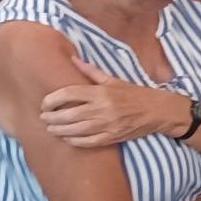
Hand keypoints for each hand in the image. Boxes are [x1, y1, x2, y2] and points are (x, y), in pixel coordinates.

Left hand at [39, 57, 188, 147]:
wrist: (157, 111)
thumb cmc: (134, 94)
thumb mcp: (113, 80)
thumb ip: (91, 71)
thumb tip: (73, 59)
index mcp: (101, 92)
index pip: (69, 94)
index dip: (52, 99)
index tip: (45, 103)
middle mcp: (102, 108)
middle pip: (68, 114)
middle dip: (51, 117)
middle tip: (43, 117)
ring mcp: (107, 124)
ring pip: (75, 130)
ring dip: (58, 130)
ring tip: (50, 128)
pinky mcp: (112, 137)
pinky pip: (87, 142)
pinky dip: (73, 141)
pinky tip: (66, 138)